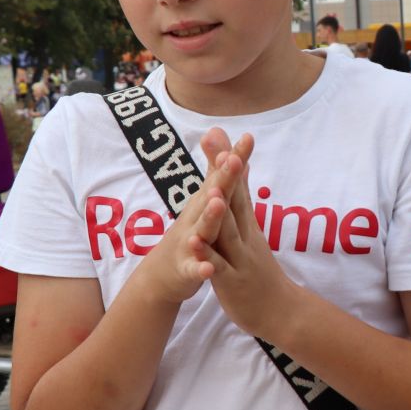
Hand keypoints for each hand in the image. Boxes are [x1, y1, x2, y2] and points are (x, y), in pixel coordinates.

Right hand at [131, 144, 241, 305]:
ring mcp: (189, 244)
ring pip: (202, 230)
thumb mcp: (203, 201)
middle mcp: (195, 218)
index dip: (234, 158)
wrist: (161, 274)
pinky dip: (200, 268)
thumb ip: (215, 171)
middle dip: (223, 178)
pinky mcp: (185, 269)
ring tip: (218, 202)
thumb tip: (218, 134)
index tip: (249, 137)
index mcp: (205, 203)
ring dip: (209, 216)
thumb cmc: (190, 232)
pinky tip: (208, 268)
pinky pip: (194, 269)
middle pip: (212, 196)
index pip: (221, 176)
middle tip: (234, 159)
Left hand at [190, 129, 302, 338]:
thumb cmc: (261, 270)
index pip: (241, 189)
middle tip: (224, 146)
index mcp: (248, 226)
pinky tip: (195, 244)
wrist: (284, 312)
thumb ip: (243, 204)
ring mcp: (241, 260)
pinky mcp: (232, 283)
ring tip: (212, 192)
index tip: (227, 134)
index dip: (234, 162)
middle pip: (237, 202)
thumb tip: (242, 175)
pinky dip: (206, 256)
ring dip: (220, 212)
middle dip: (230, 175)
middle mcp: (246, 238)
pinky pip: (218, 268)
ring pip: (228, 234)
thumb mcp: (252, 234)